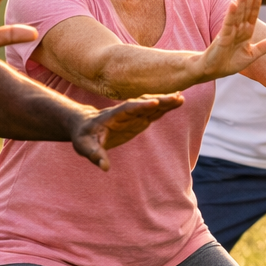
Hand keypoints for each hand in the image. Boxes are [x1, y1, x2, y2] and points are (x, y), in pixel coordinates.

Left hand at [69, 95, 184, 169]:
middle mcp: (125, 112)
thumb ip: (95, 155)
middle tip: (176, 98)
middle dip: (159, 101)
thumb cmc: (84, 137)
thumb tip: (104, 167)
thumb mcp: (85, 147)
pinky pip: (154, 111)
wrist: (84, 126)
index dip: (140, 106)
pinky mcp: (138, 119)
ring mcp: (133, 114)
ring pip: (151, 105)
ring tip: (181, 98)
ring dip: (165, 102)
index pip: (128, 109)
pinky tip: (177, 102)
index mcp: (113, 116)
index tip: (154, 102)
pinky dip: (165, 107)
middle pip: (143, 103)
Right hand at [197, 0, 265, 79]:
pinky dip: (230, 14)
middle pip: (245, 8)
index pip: (253, 12)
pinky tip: (233, 4)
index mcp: (246, 31)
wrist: (213, 71)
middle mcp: (238, 28)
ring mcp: (230, 31)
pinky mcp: (222, 37)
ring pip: (237, 13)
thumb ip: (264, 47)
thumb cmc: (229, 63)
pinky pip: (227, 24)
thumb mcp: (251, 56)